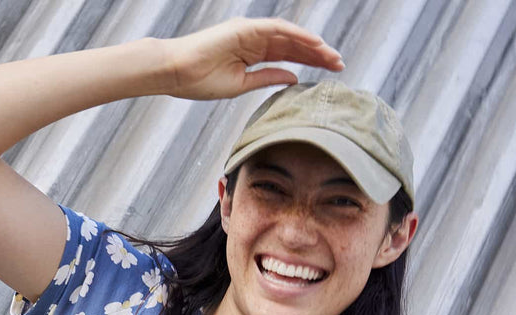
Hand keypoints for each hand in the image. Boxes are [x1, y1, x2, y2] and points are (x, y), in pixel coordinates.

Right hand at [160, 17, 343, 100]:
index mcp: (252, 54)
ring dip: (313, 45)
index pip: (288, 57)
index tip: (329, 73)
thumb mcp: (240, 85)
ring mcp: (251, 32)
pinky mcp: (246, 28)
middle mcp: (255, 40)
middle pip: (293, 45)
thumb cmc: (200, 81)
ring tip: (333, 56)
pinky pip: (278, 29)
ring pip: (290, 36)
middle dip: (318, 55)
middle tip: (340, 65)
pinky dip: (297, 35)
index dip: (309, 63)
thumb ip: (267, 78)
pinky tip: (315, 44)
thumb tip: (293, 77)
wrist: (177, 72)